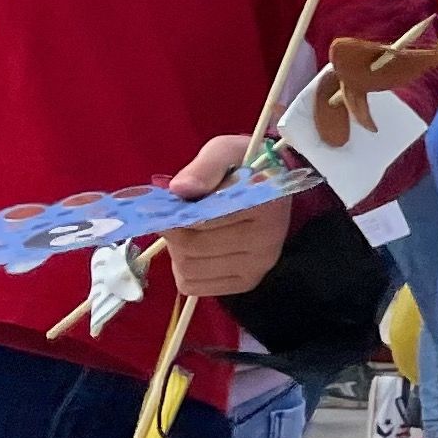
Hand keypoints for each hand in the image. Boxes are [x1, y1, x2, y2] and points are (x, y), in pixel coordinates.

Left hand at [159, 132, 295, 299]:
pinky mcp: (246, 283)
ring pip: (189, 269)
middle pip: (192, 248)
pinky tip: (195, 251)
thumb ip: (204, 167)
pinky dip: (183, 269)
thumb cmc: (244, 168)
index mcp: (266, 205)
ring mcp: (258, 267)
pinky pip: (193, 285)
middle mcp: (267, 242)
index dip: (175, 213)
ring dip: (177, 251)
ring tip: (188, 231)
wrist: (271, 188)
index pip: (204, 220)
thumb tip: (178, 189)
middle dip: (174, 232)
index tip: (166, 203)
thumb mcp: (225, 152)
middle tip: (173, 216)